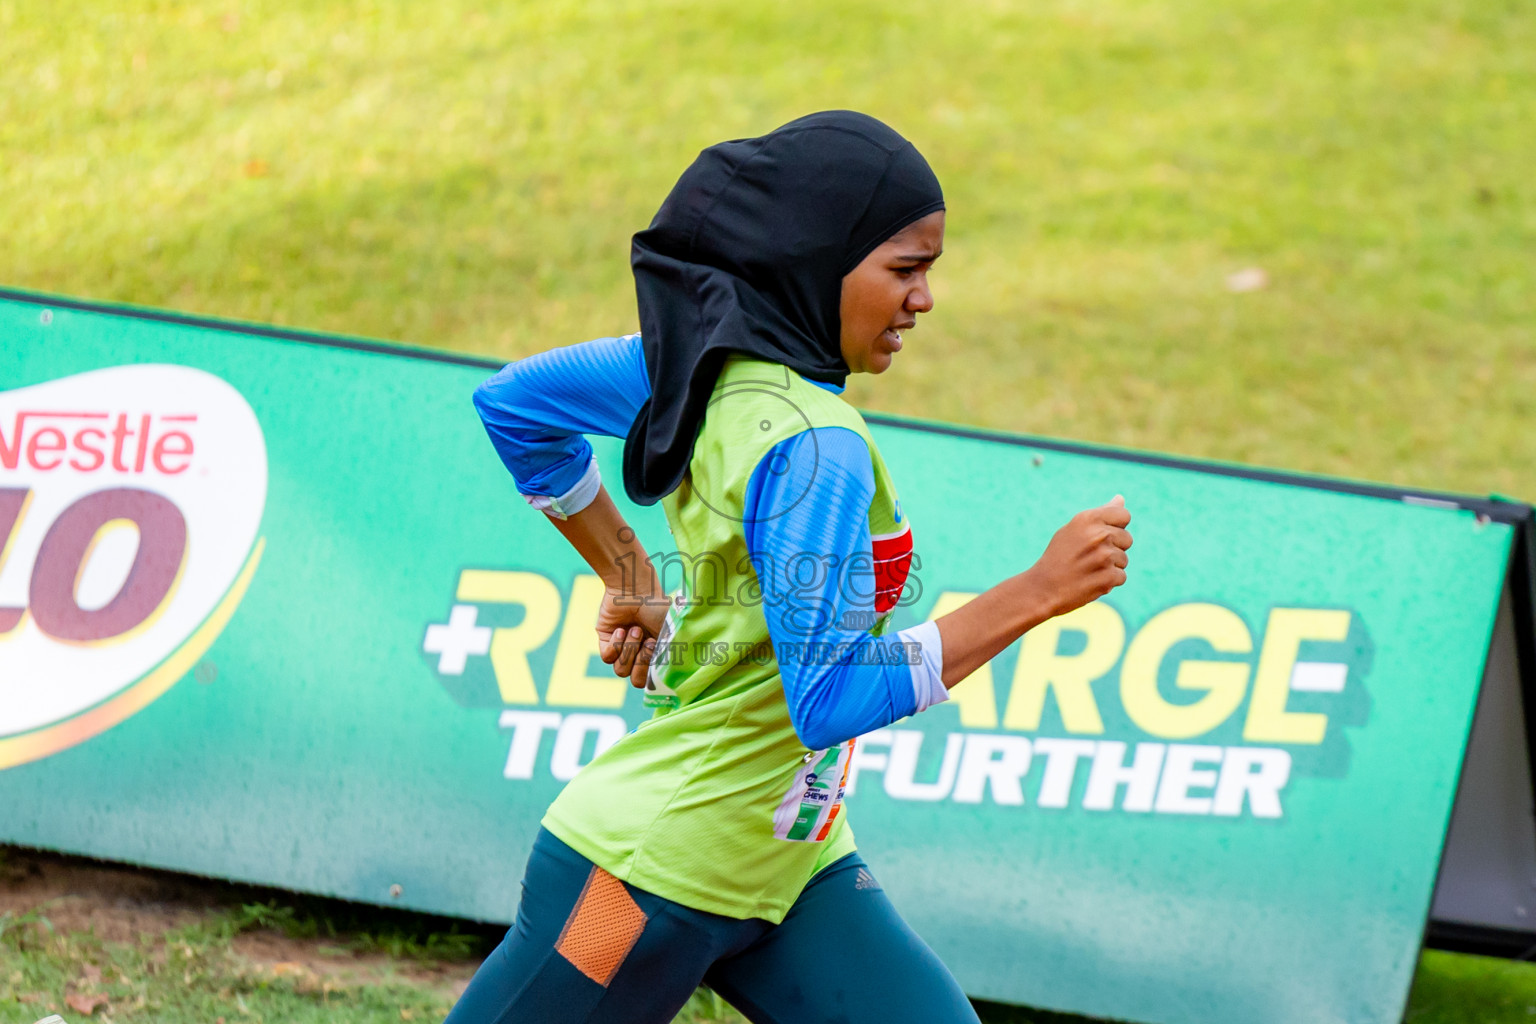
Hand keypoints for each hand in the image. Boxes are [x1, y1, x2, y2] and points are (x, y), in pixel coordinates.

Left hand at [595, 584, 667, 688]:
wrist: (636, 588)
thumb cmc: (657, 607)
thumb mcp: (671, 633)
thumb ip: (671, 656)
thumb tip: (672, 675)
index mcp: (655, 655)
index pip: (651, 681)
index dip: (652, 673)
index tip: (657, 650)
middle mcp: (638, 654)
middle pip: (635, 680)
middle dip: (641, 663)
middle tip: (648, 641)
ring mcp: (622, 648)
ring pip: (619, 670)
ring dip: (629, 650)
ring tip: (634, 629)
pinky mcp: (606, 640)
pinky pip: (607, 656)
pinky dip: (615, 645)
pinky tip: (621, 629)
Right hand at [1027, 495, 1132, 618]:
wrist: (1043, 588)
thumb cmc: (1058, 556)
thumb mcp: (1074, 529)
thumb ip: (1099, 514)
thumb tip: (1120, 499)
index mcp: (1088, 518)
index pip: (1124, 516)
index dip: (1117, 527)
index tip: (1102, 537)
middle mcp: (1098, 535)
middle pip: (1127, 539)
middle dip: (1114, 548)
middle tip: (1090, 557)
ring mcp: (1104, 557)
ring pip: (1124, 559)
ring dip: (1111, 566)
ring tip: (1088, 570)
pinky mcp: (1109, 577)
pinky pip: (1121, 576)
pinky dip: (1109, 581)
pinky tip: (1090, 581)